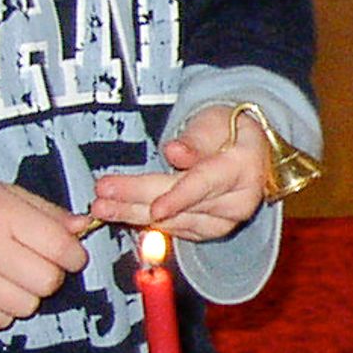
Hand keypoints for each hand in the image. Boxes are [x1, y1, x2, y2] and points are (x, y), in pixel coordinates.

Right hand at [0, 177, 93, 329]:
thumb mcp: (5, 193)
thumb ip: (47, 212)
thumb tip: (83, 228)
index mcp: (2, 214)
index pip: (61, 248)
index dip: (73, 255)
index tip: (67, 254)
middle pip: (48, 281)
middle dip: (50, 274)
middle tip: (34, 264)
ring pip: (28, 305)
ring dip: (26, 294)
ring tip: (9, 276)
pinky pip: (1, 321)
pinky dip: (2, 309)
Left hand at [86, 106, 270, 240]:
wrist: (249, 154)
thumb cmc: (229, 132)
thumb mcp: (214, 121)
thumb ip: (195, 139)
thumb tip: (174, 152)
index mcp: (243, 168)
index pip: (206, 184)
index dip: (179, 198)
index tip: (154, 209)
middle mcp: (238, 200)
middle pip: (183, 205)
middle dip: (139, 201)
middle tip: (103, 197)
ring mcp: (225, 220)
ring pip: (174, 222)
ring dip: (134, 215)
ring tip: (103, 207)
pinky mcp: (211, 231)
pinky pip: (176, 230)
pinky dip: (147, 223)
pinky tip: (123, 215)